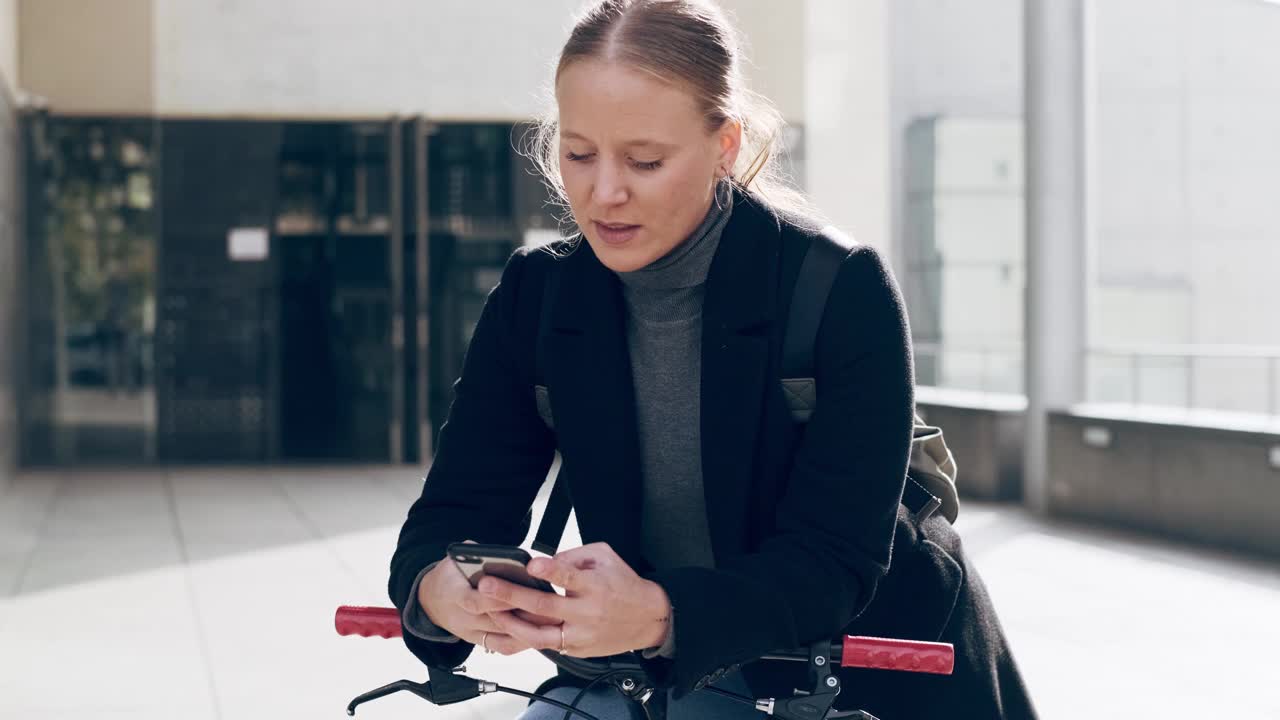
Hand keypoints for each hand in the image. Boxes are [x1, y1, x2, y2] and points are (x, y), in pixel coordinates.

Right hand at [416, 540, 537, 655]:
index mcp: (454, 594)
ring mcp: (470, 632)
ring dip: (527, 629)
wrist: (431, 600)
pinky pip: (502, 647)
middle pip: (494, 620)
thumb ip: (477, 554)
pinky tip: (539, 632)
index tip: (519, 590)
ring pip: (502, 637)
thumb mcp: (457, 558)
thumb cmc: (450, 575)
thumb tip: (506, 555)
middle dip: (522, 613)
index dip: (497, 598)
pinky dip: (522, 641)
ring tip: (552, 620)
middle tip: (548, 606)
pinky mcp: (478, 642)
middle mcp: (462, 618)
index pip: (475, 601)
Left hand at [482, 542, 671, 657]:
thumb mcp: (605, 557)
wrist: (648, 618)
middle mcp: (587, 613)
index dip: (550, 570)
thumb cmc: (624, 584)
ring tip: (492, 611)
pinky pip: (547, 644)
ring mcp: (580, 635)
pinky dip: (527, 636)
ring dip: (512, 623)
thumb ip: (573, 555)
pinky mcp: (577, 650)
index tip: (531, 564)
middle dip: (512, 595)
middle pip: (544, 607)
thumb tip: (543, 561)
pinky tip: (510, 626)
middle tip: (488, 587)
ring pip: (539, 634)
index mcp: (595, 586)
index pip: (569, 577)